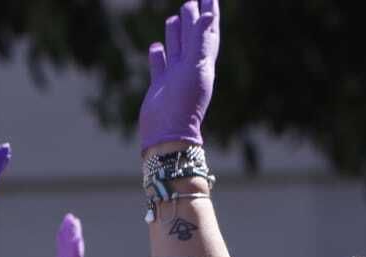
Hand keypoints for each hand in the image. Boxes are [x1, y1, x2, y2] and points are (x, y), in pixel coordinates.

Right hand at [139, 0, 219, 149]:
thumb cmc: (184, 103)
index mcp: (202, 62)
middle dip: (192, 18)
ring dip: (176, 34)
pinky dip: (158, 55)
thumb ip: (201, 42)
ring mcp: (174, 77)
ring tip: (175, 18)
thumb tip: (209, 15)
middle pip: (191, 37)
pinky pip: (159, 66)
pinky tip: (155, 46)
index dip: (209, 12)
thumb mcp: (196, 69)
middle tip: (191, 0)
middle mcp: (189, 68)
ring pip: (176, 48)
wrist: (167, 134)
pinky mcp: (159, 86)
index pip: (207, 31)